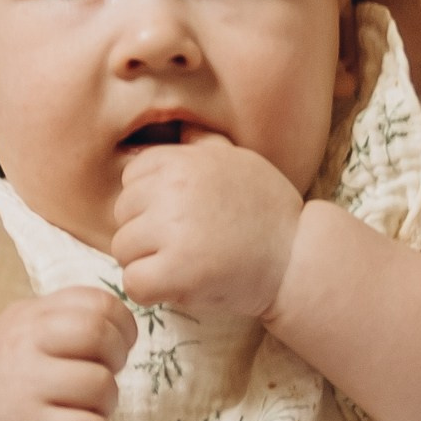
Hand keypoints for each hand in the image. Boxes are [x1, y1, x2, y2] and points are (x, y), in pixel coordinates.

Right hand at [0, 287, 135, 420]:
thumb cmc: (14, 382)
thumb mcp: (26, 335)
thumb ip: (67, 320)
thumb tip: (124, 325)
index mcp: (26, 316)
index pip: (96, 302)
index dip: (121, 325)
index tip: (112, 347)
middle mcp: (22, 346)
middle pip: (98, 334)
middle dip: (117, 358)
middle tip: (101, 378)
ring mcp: (25, 390)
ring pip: (101, 384)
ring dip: (107, 403)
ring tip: (85, 411)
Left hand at [112, 136, 302, 322]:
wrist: (297, 258)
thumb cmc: (268, 210)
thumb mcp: (238, 160)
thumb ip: (203, 144)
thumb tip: (179, 128)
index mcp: (184, 161)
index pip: (131, 177)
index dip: (149, 200)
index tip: (177, 215)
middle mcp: (174, 190)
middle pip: (122, 214)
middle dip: (145, 231)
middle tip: (184, 244)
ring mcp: (173, 231)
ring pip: (122, 249)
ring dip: (146, 262)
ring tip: (184, 264)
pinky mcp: (176, 272)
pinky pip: (133, 282)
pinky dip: (149, 291)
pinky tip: (177, 286)